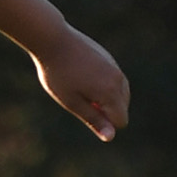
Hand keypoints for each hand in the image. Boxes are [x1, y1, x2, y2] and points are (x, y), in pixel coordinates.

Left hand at [32, 26, 129, 141]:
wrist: (53, 39)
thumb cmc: (58, 74)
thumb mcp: (72, 102)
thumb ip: (94, 119)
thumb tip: (111, 137)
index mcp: (111, 93)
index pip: (121, 121)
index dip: (103, 122)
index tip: (83, 109)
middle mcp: (119, 79)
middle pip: (123, 107)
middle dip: (105, 110)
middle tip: (79, 96)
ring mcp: (115, 67)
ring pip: (121, 93)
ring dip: (105, 97)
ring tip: (80, 86)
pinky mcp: (109, 58)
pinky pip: (115, 80)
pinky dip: (104, 85)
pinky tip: (81, 76)